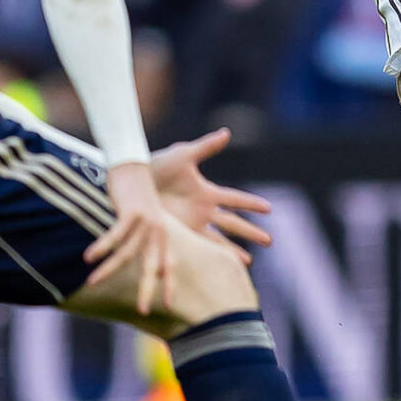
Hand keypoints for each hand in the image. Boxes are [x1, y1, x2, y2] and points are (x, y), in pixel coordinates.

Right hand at [85, 163, 190, 314]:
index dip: (169, 285)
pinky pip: (115, 235)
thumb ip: (144, 241)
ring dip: (107, 269)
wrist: (132, 168)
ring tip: (91, 282)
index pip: (170, 265)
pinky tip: (88, 258)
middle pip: (152, 266)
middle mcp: (159, 231)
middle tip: (142, 310)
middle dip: (147, 289)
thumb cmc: (137, 198)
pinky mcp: (132, 212)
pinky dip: (101, 246)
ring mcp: (147, 222)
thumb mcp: (145, 221)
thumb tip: (136, 261)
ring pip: (126, 253)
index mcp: (164, 235)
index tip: (169, 305)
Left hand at [151, 127, 271, 258]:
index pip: (235, 199)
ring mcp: (190, 224)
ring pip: (218, 241)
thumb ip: (206, 147)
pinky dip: (208, 258)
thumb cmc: (156, 166)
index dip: (251, 203)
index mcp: (206, 192)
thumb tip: (227, 133)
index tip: (269, 208)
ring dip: (233, 250)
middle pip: (232, 223)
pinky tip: (218, 267)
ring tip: (248, 262)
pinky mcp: (177, 235)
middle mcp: (202, 211)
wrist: (131, 183)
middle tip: (269, 241)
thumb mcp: (183, 156)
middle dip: (250, 232)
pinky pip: (197, 249)